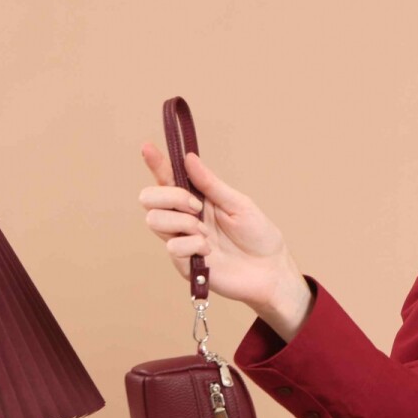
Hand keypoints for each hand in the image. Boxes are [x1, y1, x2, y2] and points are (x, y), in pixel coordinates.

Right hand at [138, 141, 300, 309]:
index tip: (147, 147)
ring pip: (155, 220)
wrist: (270, 270)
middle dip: (170, 196)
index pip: (168, 178)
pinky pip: (172, 247)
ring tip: (206, 233)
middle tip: (196, 206)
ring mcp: (182, 240)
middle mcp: (184, 218)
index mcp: (197, 200)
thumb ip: (211, 184)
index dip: (156, 163)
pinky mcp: (184, 264)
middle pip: (149, 199)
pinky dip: (192, 245)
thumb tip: (189, 158)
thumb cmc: (258, 236)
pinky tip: (208, 252)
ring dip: (183, 222)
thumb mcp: (239, 204)